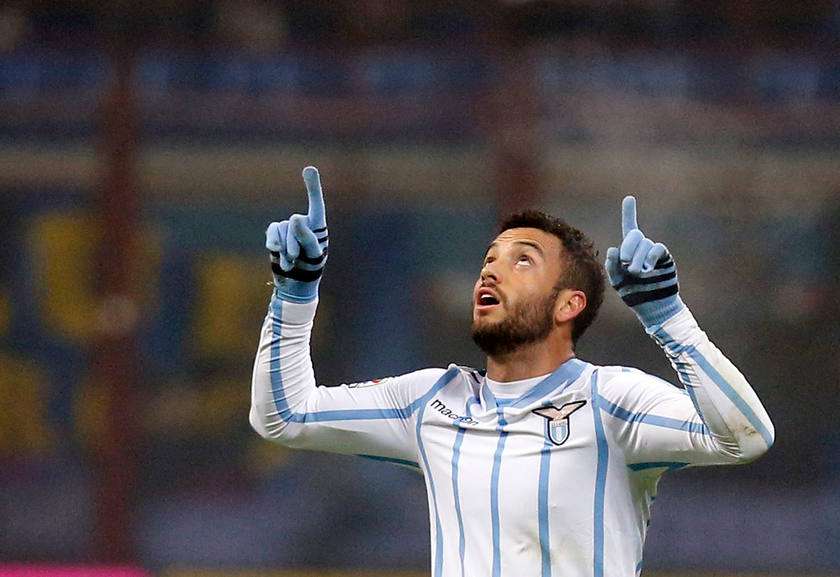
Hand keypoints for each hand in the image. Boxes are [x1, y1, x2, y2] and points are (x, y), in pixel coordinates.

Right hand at [265, 166, 327, 302]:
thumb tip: (294, 217)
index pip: (316, 205)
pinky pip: (271, 233)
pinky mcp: (275, 236)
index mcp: (318, 226)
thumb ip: (306, 236)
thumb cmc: (311, 269)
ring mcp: (287, 229)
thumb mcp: (314, 255)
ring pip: (282, 230)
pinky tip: (276, 254)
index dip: (312, 187)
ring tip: (292, 262)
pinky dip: (274, 244)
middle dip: (294, 244)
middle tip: (298, 259)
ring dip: (285, 249)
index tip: (309, 169)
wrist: (295, 285)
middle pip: (294, 224)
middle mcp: (303, 224)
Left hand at [605, 196, 683, 327]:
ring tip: (636, 273)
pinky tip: (647, 269)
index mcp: (629, 251)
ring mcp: (654, 254)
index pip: (629, 228)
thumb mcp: (618, 282)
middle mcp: (642, 249)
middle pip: (634, 235)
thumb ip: (612, 266)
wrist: (653, 308)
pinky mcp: (665, 259)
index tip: (629, 198)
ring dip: (637, 258)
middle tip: (625, 263)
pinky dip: (650, 257)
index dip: (629, 213)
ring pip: (645, 244)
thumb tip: (613, 249)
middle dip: (627, 247)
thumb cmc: (634, 294)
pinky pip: (657, 249)